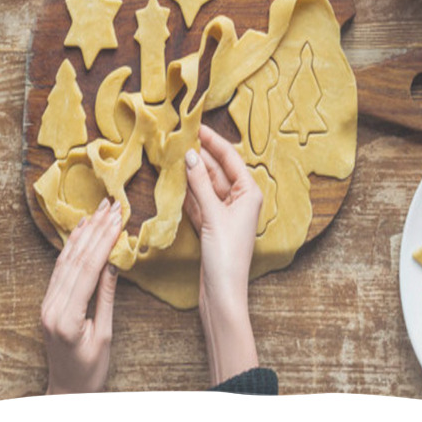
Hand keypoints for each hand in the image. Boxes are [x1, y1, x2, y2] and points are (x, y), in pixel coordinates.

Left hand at [41, 197, 121, 394]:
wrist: (66, 392)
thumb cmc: (90, 370)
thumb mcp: (105, 335)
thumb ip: (106, 297)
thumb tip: (113, 262)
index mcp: (66, 317)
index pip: (87, 269)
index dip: (103, 241)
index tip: (117, 219)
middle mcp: (51, 306)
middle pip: (75, 259)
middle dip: (95, 229)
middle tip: (111, 206)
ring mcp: (46, 303)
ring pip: (65, 260)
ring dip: (83, 232)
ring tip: (98, 210)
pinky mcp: (48, 302)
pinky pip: (59, 268)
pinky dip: (71, 246)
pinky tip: (80, 230)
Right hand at [184, 124, 262, 384]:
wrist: (222, 295)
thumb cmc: (226, 256)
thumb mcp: (212, 215)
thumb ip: (200, 184)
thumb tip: (189, 155)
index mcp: (249, 193)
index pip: (230, 158)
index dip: (213, 141)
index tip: (196, 126)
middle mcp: (240, 200)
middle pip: (217, 170)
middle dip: (199, 154)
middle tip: (179, 136)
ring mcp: (225, 213)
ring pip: (206, 185)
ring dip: (191, 171)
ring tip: (172, 152)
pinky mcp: (211, 225)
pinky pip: (199, 200)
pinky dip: (188, 190)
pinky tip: (174, 179)